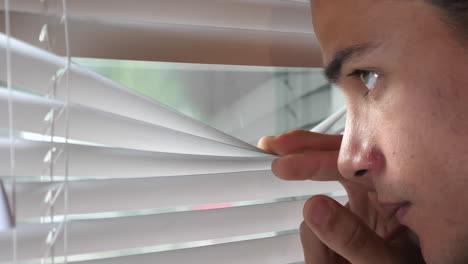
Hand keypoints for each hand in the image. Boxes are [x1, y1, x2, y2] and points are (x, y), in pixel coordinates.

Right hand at [258, 130, 423, 263]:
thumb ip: (353, 238)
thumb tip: (313, 207)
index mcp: (395, 197)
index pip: (351, 166)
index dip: (314, 159)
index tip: (284, 163)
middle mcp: (377, 197)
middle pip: (336, 160)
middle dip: (303, 155)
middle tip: (273, 148)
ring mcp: (360, 211)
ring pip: (321, 196)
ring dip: (311, 224)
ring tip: (326, 262)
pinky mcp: (345, 226)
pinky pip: (317, 224)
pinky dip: (313, 242)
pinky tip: (327, 263)